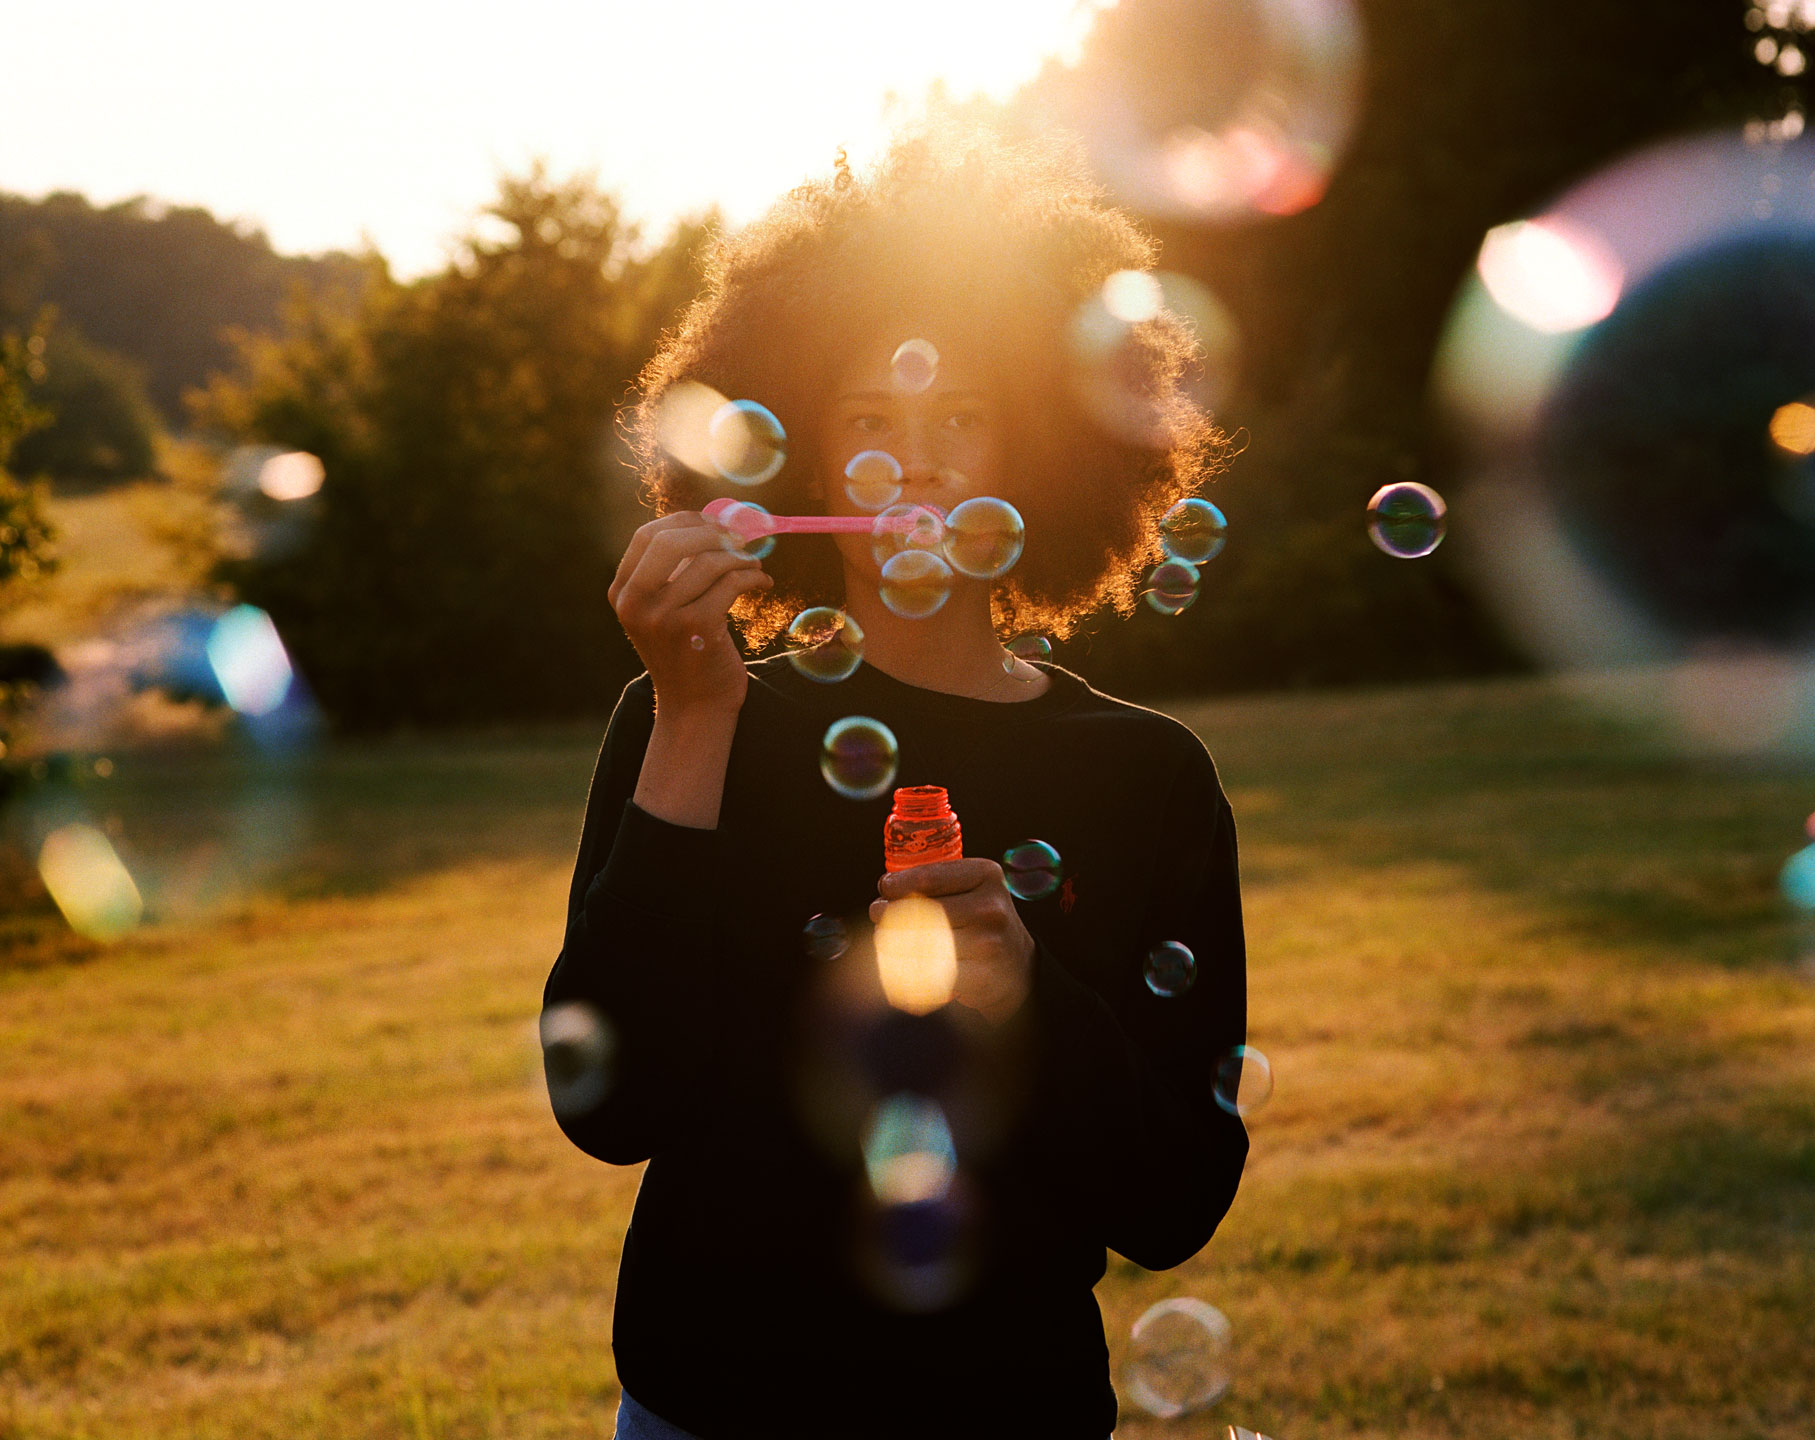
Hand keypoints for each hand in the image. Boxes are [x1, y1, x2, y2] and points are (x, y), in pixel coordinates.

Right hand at [609, 511, 772, 716]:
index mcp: (622, 593)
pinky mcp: (695, 628)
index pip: (647, 537)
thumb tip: (714, 522)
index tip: (713, 522)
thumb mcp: (666, 610)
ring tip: (755, 566)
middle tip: (739, 538)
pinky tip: (761, 583)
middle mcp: (635, 604)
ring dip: (740, 558)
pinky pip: (730, 584)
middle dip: (711, 533)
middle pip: (671, 542)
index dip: (684, 521)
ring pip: (708, 563)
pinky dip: (752, 578)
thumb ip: (677, 571)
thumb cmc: (687, 651)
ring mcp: (662, 617)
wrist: (694, 705)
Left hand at [870, 859, 1033, 1025]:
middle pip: (921, 910)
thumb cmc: (982, 920)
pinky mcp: (980, 976)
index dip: (897, 884)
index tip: (885, 887)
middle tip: (877, 914)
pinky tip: (898, 965)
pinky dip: (906, 970)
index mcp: (987, 876)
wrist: (1017, 964)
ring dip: (891, 942)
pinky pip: (929, 973)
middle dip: (888, 912)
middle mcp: (990, 907)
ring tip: (884, 939)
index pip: (928, 877)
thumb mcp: (973, 888)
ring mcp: (988, 943)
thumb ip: (938, 880)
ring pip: (920, 943)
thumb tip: (887, 886)